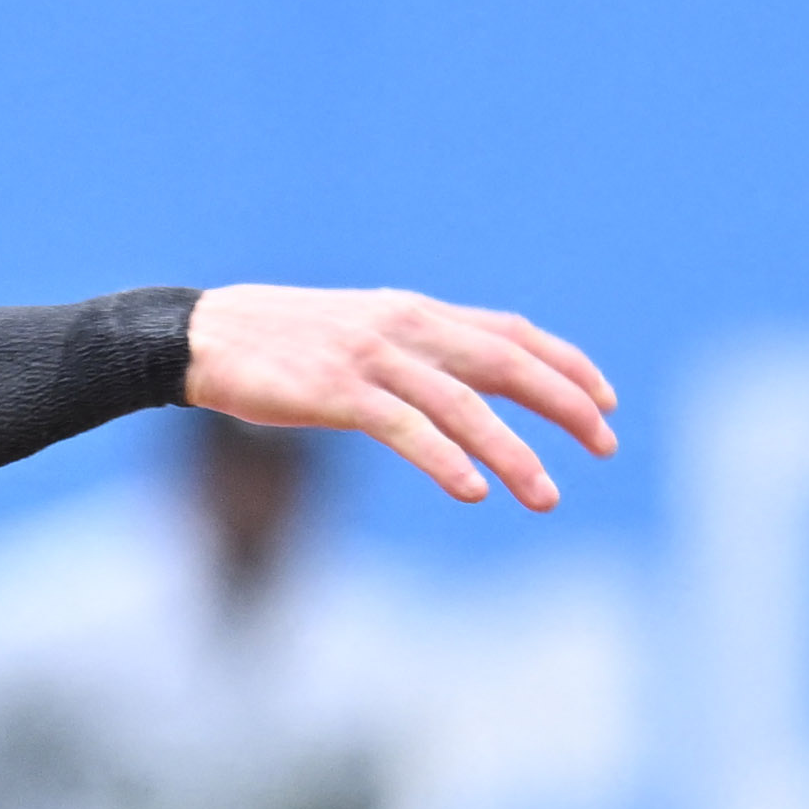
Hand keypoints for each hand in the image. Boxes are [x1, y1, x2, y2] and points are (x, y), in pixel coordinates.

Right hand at [181, 288, 618, 510]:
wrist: (201, 337)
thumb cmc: (276, 346)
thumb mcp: (357, 338)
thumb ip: (410, 356)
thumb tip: (458, 388)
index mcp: (415, 313)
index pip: (512, 333)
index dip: (566, 365)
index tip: (606, 401)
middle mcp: (405, 327)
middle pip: (506, 363)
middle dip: (564, 405)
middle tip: (607, 445)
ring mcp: (373, 358)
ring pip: (464, 405)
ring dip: (513, 452)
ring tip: (548, 496)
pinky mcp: (337, 391)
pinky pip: (405, 428)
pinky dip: (444, 460)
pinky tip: (474, 491)